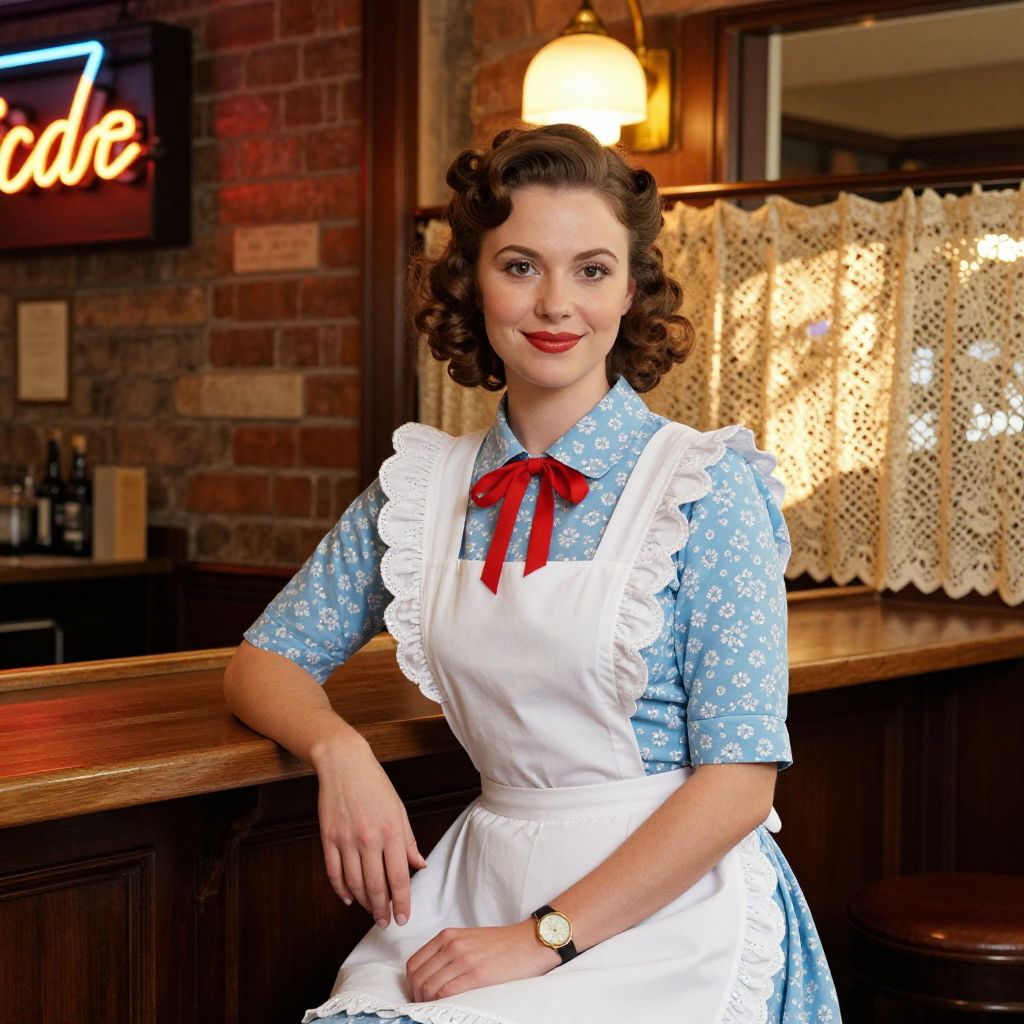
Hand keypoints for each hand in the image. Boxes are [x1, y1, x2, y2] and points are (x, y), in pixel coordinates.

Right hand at [313, 732, 427, 928]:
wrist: (344, 764)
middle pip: (375, 886)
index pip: (398, 877)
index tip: (402, 918)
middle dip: (382, 909)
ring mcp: (346, 840)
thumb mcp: (399, 810)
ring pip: (354, 883)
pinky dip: (341, 889)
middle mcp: (369, 839)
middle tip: (385, 922)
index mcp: (391, 832)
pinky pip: (334, 872)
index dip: (401, 902)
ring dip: (364, 903)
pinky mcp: (328, 838)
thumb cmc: (376, 785)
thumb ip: (409, 842)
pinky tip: (349, 898)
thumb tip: (419, 866)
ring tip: (371, 911)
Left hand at [405, 920, 558, 1001]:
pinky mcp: (477, 975)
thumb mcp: (468, 940)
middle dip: (416, 997)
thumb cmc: (501, 945)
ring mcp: (463, 959)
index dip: (411, 984)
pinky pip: (446, 993)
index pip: (414, 963)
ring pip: (429, 987)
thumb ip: (447, 953)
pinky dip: (440, 1004)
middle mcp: (452, 945)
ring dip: (427, 1003)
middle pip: (418, 977)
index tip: (418, 995)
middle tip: (424, 1006)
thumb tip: (428, 977)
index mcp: (448, 935)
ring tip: (435, 1009)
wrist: (529, 943)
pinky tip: (448, 1007)